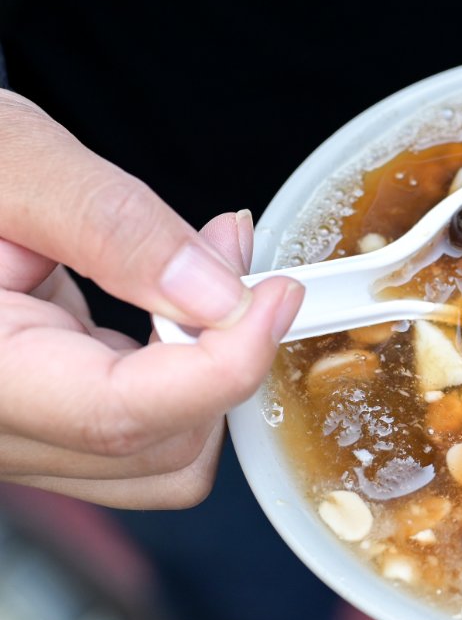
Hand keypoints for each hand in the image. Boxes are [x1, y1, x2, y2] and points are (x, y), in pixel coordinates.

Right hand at [0, 89, 302, 508]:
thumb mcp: (13, 163)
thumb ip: (113, 229)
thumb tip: (219, 296)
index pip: (119, 417)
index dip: (223, 365)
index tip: (277, 296)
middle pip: (162, 450)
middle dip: (225, 353)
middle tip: (232, 253)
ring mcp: (24, 438)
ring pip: (167, 457)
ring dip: (213, 366)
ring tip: (200, 269)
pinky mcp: (52, 420)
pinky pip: (149, 428)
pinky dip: (187, 370)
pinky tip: (174, 301)